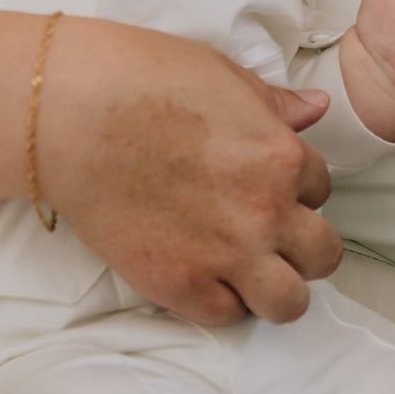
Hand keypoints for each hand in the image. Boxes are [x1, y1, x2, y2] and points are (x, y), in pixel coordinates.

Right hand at [38, 20, 343, 325]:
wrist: (72, 116)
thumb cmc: (142, 81)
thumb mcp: (224, 77)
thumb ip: (274, 105)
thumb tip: (315, 108)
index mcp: (282, 157)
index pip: (321, 189)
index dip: (297, 190)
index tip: (272, 190)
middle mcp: (266, 212)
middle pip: (322, 254)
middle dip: (304, 247)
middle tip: (275, 240)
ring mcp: (225, 254)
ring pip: (289, 302)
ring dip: (278, 289)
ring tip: (253, 275)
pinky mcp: (178, 284)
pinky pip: (227, 316)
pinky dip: (222, 303)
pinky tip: (206, 280)